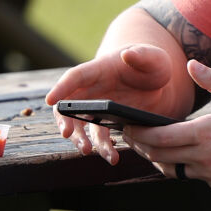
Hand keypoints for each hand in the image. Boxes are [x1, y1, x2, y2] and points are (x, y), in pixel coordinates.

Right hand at [46, 44, 177, 162]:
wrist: (160, 83)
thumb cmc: (153, 65)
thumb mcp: (154, 58)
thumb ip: (143, 55)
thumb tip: (128, 54)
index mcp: (98, 70)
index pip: (75, 77)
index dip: (61, 88)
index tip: (50, 101)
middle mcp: (92, 90)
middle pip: (69, 105)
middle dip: (65, 120)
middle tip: (67, 133)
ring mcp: (98, 107)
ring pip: (81, 125)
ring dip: (81, 139)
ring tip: (88, 151)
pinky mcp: (107, 122)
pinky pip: (100, 136)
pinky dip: (103, 147)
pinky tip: (112, 156)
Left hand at [123, 61, 210, 188]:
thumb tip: (190, 64)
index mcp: (204, 134)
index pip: (160, 137)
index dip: (139, 133)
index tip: (127, 126)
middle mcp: (202, 157)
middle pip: (158, 156)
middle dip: (140, 146)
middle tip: (129, 136)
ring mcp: (208, 173)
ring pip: (170, 170)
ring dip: (156, 158)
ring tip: (147, 146)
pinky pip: (189, 176)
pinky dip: (178, 166)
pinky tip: (176, 155)